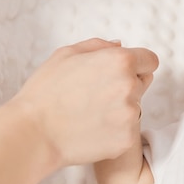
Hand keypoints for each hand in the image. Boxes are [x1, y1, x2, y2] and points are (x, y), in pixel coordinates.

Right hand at [8, 38, 158, 165]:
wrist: (33, 133)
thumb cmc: (45, 92)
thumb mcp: (66, 54)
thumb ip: (98, 46)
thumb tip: (120, 46)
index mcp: (120, 61)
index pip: (150, 60)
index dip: (138, 65)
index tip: (125, 72)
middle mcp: (130, 85)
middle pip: (143, 83)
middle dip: (127, 85)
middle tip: (97, 94)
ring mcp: (131, 114)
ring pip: (135, 107)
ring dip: (121, 108)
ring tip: (90, 112)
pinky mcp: (127, 137)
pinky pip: (128, 130)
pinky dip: (115, 130)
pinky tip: (92, 128)